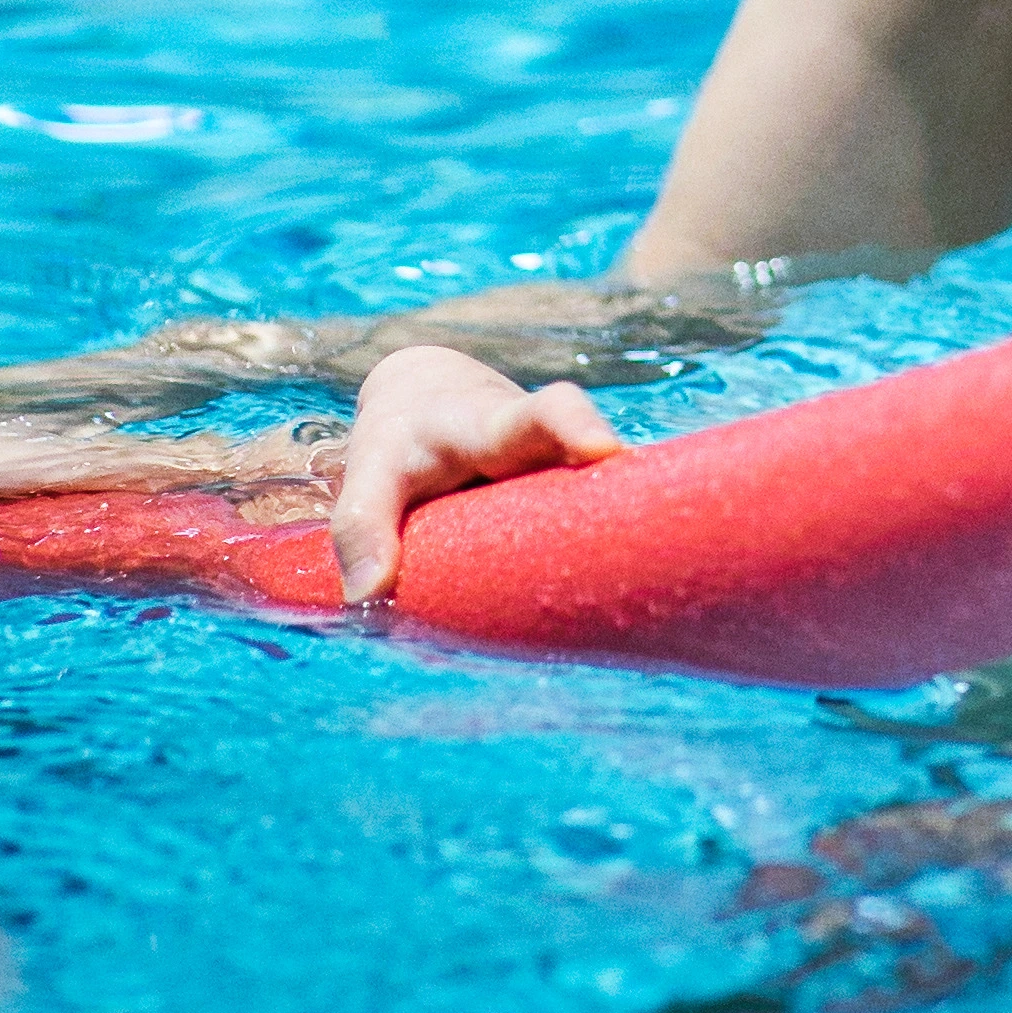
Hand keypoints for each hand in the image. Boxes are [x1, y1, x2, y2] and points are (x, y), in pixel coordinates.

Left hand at [326, 347, 622, 606]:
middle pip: (600, 464)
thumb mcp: (369, 472)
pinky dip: (602, 565)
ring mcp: (568, 479)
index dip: (574, 426)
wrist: (432, 402)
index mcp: (492, 427)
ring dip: (622, 539)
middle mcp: (549, 450)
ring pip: (605, 506)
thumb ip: (361, 525)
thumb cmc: (402, 440)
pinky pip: (594, 534)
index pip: (541, 414)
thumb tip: (366, 598)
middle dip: (625, 495)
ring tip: (637, 586)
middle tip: (649, 537)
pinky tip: (610, 610)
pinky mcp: (573, 507)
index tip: (603, 448)